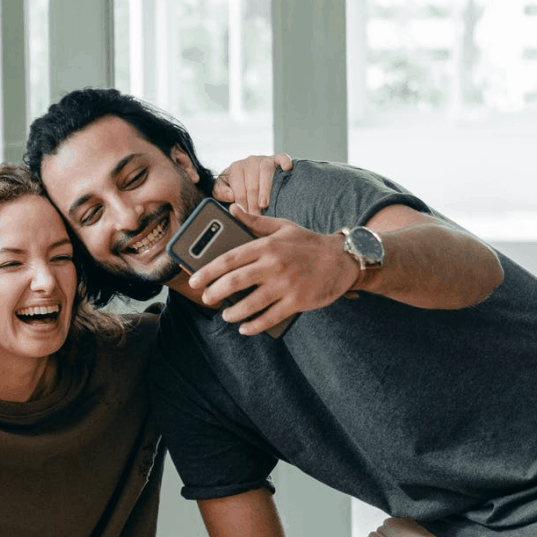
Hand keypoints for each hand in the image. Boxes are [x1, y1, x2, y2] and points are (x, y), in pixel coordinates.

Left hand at [188, 205, 359, 334]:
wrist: (343, 259)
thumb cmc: (308, 243)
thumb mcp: (282, 226)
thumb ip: (254, 222)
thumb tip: (231, 210)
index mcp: (267, 245)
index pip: (229, 258)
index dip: (207, 271)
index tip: (194, 280)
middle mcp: (274, 264)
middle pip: (235, 281)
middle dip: (215, 292)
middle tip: (206, 299)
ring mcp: (286, 285)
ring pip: (251, 303)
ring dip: (233, 312)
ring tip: (225, 315)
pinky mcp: (297, 301)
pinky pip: (270, 317)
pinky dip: (254, 325)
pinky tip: (244, 327)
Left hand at [213, 152, 292, 213]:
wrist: (247, 172)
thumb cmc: (235, 184)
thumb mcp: (223, 188)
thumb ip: (221, 192)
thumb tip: (229, 196)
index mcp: (235, 168)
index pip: (239, 190)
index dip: (242, 205)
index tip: (245, 217)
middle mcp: (249, 162)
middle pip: (252, 184)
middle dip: (253, 203)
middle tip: (255, 217)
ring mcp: (263, 159)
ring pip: (265, 172)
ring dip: (265, 190)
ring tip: (264, 204)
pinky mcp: (276, 158)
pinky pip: (281, 157)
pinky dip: (285, 161)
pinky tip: (287, 168)